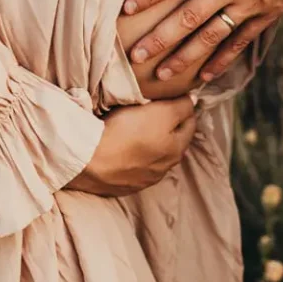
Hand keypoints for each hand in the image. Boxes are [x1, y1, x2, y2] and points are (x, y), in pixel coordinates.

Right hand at [67, 96, 196, 196]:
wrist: (89, 160)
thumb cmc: (126, 132)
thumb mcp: (160, 112)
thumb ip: (181, 107)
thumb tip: (193, 102)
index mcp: (176, 150)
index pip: (190, 123)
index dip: (184, 107)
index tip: (175, 96)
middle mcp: (163, 169)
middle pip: (172, 141)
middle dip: (169, 126)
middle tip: (157, 110)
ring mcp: (142, 180)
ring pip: (154, 156)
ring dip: (151, 143)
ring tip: (138, 129)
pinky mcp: (122, 185)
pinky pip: (133, 167)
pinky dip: (133, 157)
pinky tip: (123, 148)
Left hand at [122, 0, 282, 82]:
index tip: (126, 9)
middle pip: (190, 16)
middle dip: (160, 38)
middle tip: (134, 57)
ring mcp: (252, 1)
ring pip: (212, 36)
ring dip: (184, 57)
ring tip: (160, 74)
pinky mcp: (268, 13)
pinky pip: (240, 42)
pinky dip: (221, 60)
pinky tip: (204, 75)